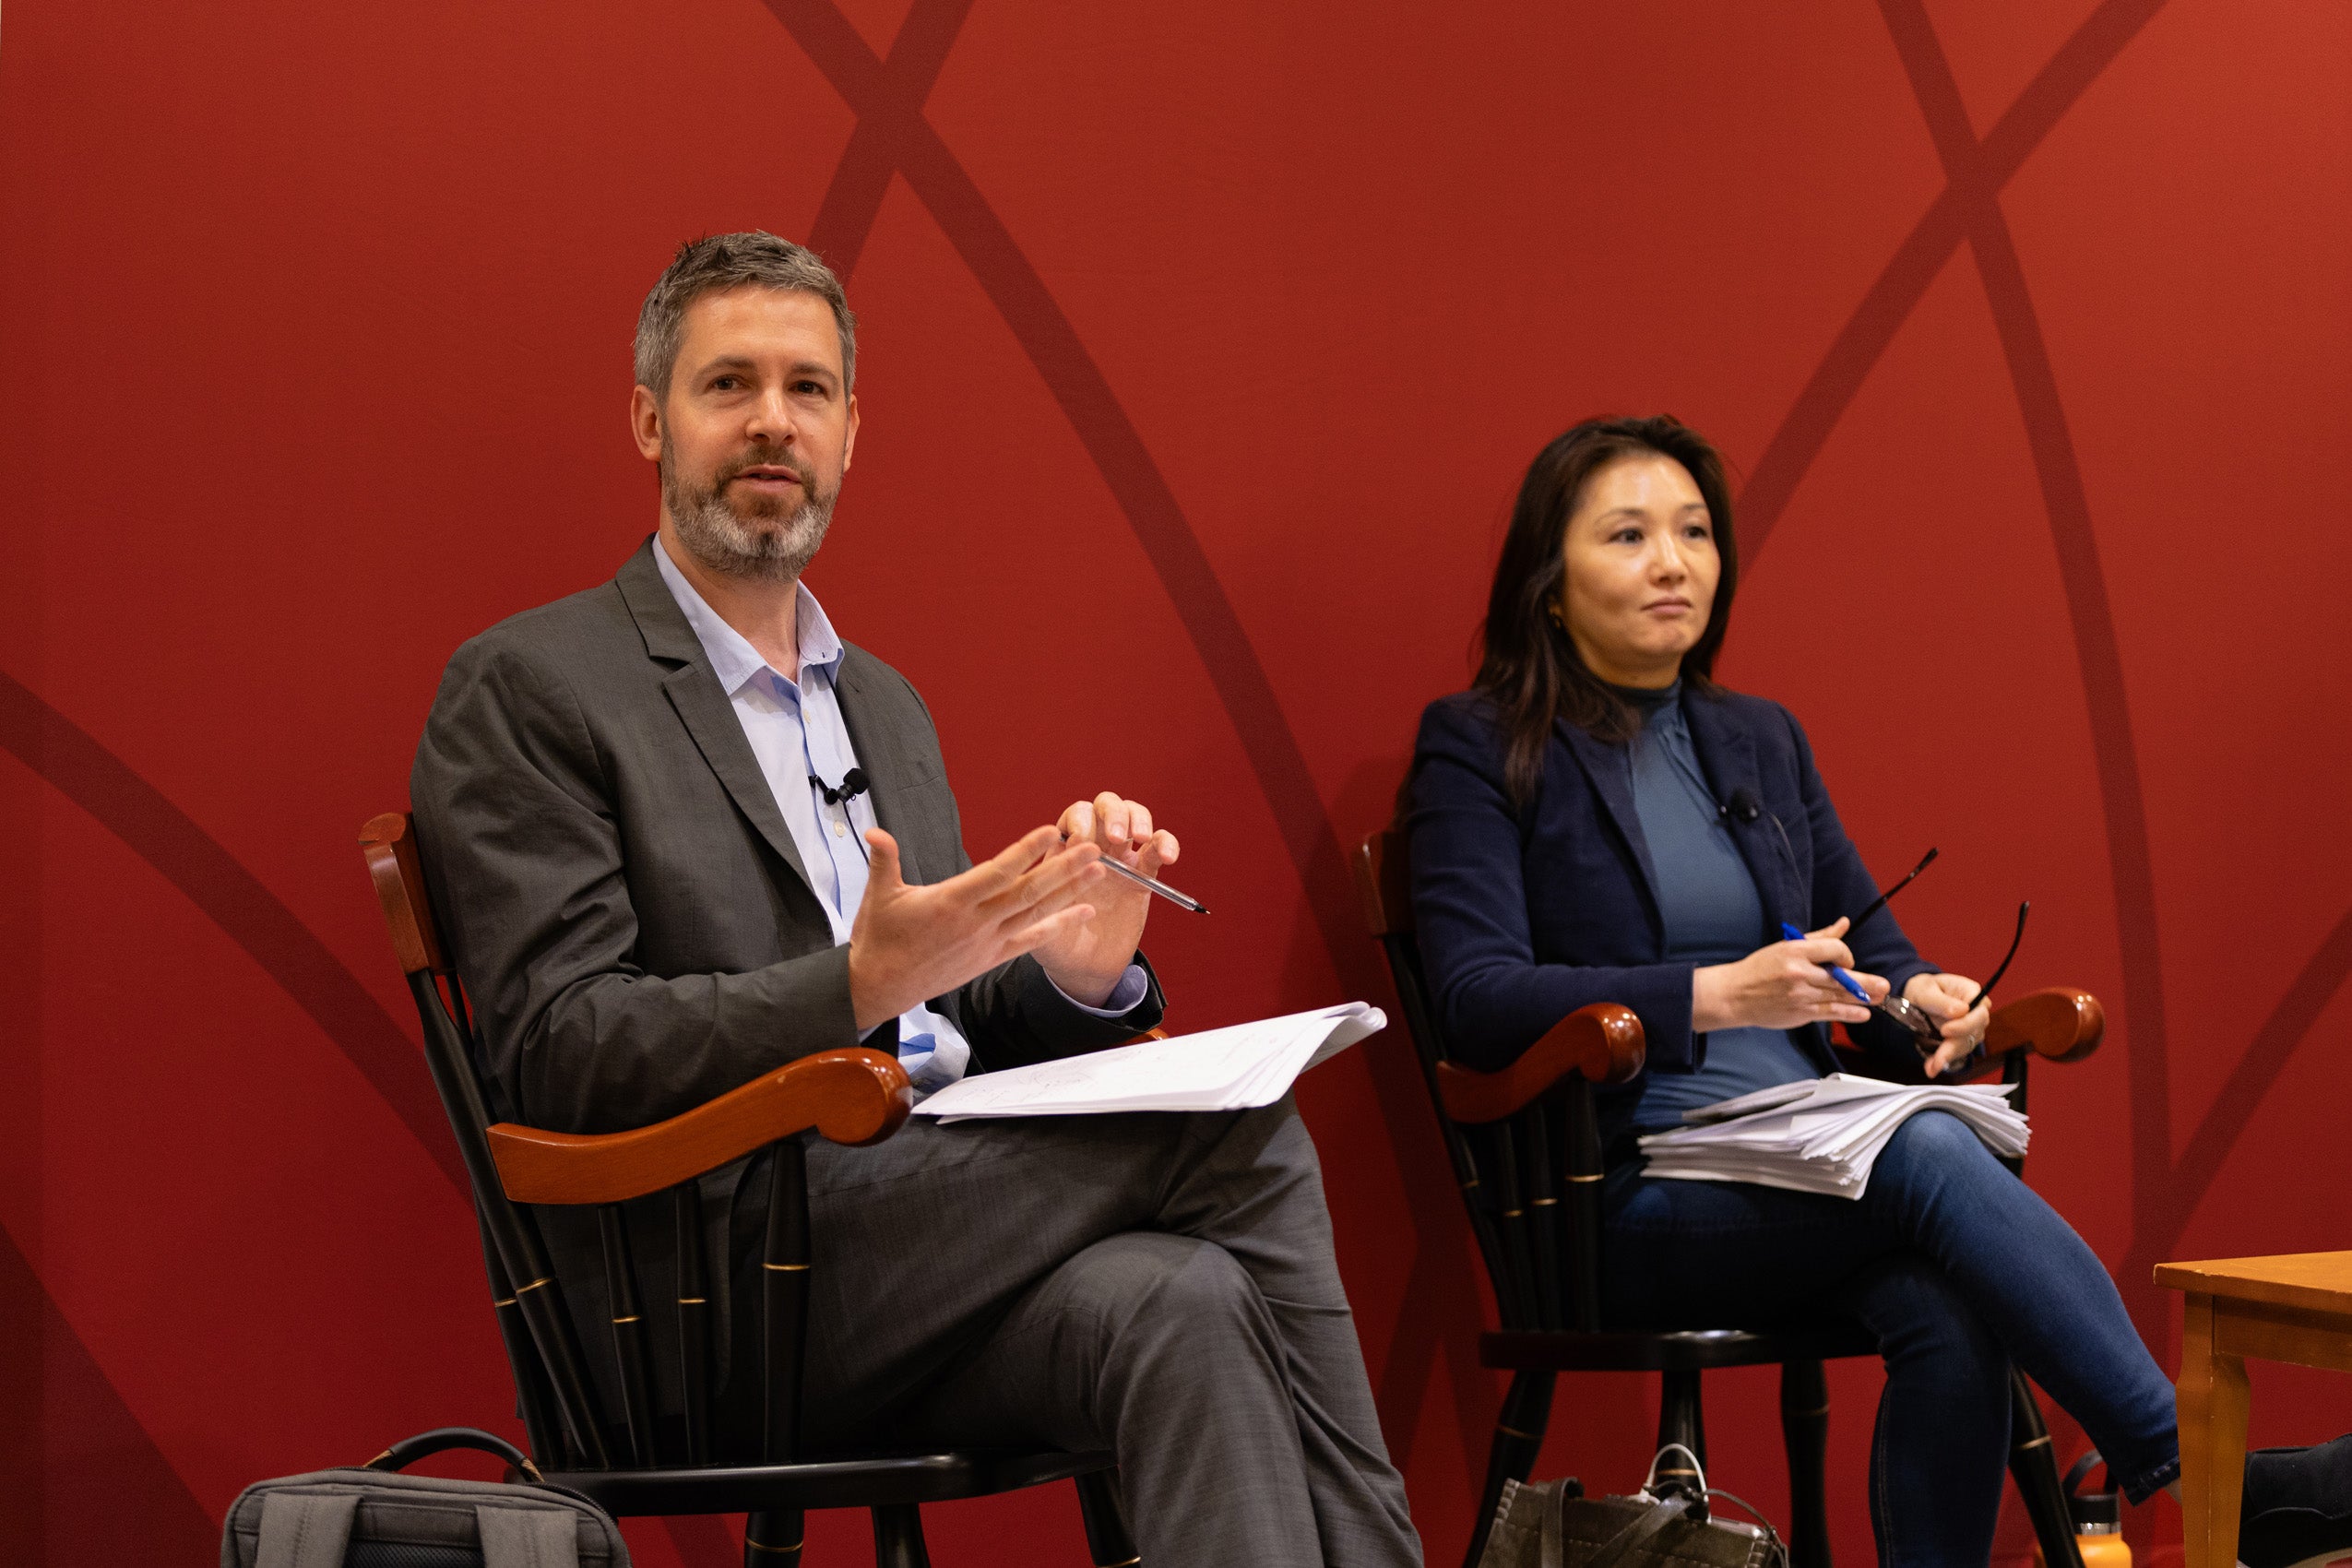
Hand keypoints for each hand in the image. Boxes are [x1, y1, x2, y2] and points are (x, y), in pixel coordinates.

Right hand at [845, 824, 1104, 1031]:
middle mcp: (975, 923)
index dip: (1025, 852)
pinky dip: (1058, 926)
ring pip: (1035, 914)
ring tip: (1099, 872)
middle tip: (1092, 848)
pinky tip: (1084, 912)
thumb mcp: (878, 896)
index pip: (996, 873)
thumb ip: (883, 860)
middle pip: (1027, 892)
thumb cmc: (880, 940)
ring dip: (1069, 892)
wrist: (881, 987)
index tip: (1049, 832)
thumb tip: (875, 832)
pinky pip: (1031, 940)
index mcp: (950, 902)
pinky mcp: (991, 958)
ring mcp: (987, 942)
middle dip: (1062, 869)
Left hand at [1029, 792, 1180, 1006]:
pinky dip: (1166, 843)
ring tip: (1141, 838)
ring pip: (1133, 815)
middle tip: (1116, 837)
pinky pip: (1158, 847)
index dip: (1079, 821)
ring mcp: (1120, 858)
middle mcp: (1093, 847)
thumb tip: (1051, 869)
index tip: (1080, 841)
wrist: (1085, 969)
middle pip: (1104, 806)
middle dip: (1112, 813)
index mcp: (1064, 853)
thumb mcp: (1039, 924)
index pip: (1073, 817)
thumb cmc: (1056, 944)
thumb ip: (1042, 898)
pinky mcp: (1144, 874)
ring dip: (1137, 818)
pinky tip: (1167, 857)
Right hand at [1693, 916, 1889, 1031]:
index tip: (1846, 961)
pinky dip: (1848, 1014)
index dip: (1846, 955)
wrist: (1734, 995)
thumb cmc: (1760, 968)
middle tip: (1885, 986)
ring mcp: (1800, 995)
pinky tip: (1862, 1014)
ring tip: (1879, 999)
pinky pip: (1829, 1013)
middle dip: (1866, 983)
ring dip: (1862, 999)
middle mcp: (1799, 973)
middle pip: (1841, 977)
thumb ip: (1819, 938)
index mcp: (1795, 952)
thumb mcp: (1786, 946)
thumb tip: (1844, 924)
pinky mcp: (1800, 1014)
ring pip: (1838, 997)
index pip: (1834, 950)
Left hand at [1906, 971, 1989, 1076]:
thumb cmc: (1923, 989)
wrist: (1916, 998)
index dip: (1965, 1024)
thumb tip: (1962, 1010)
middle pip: (1974, 1032)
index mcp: (1971, 993)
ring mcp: (1971, 1028)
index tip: (1945, 1031)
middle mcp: (1976, 1012)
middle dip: (1955, 1046)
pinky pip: (1955, 1053)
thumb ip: (1942, 1001)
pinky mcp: (1961, 1040)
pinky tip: (1931, 1067)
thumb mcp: (1926, 991)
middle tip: (1939, 1058)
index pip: (1979, 1012)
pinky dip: (1943, 1061)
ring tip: (1932, 1066)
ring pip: (1965, 1045)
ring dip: (1948, 1057)